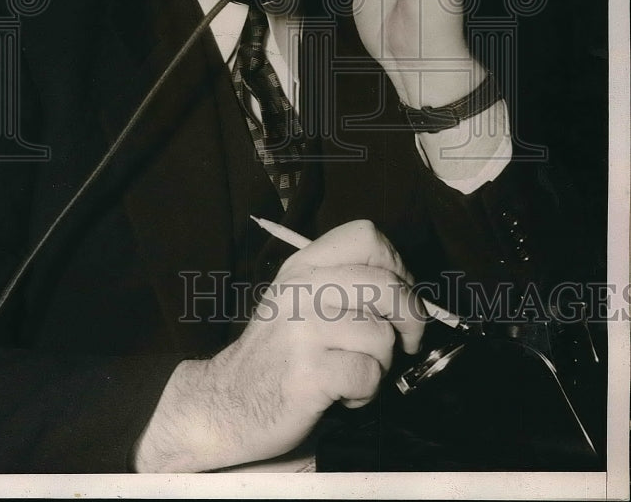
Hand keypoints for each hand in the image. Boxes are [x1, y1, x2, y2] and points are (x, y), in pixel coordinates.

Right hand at [131, 220, 423, 471]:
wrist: (226, 403)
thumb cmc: (278, 355)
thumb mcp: (300, 302)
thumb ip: (344, 286)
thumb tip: (409, 292)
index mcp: (303, 265)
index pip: (366, 236)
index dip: (397, 265)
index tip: (399, 296)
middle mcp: (301, 289)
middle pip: (385, 283)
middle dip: (411, 318)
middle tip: (407, 342)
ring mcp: (302, 330)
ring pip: (381, 335)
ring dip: (382, 364)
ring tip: (357, 373)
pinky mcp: (307, 373)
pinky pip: (367, 375)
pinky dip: (366, 393)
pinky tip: (345, 395)